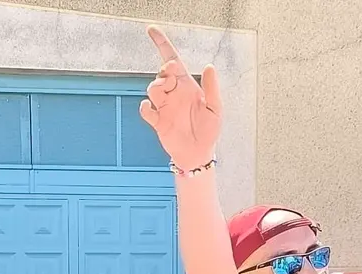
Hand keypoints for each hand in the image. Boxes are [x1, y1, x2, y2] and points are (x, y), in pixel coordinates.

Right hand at [139, 26, 221, 170]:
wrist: (199, 154)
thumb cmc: (209, 131)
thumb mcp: (215, 109)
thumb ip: (211, 88)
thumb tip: (209, 67)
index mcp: (187, 86)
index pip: (173, 60)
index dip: (162, 44)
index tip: (151, 30)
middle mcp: (174, 94)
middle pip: (162, 73)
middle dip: (165, 71)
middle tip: (171, 76)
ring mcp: (164, 107)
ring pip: (153, 88)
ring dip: (156, 86)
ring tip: (165, 93)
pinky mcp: (157, 121)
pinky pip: (146, 109)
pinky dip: (146, 108)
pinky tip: (152, 110)